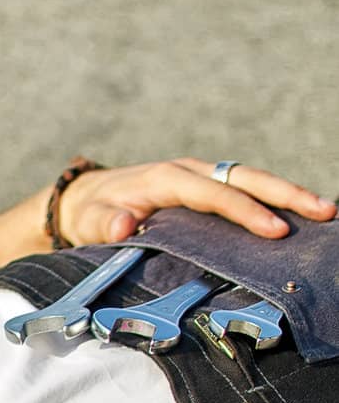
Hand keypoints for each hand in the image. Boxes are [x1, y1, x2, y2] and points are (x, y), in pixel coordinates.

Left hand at [57, 159, 336, 247]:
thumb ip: (107, 222)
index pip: (215, 195)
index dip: (245, 212)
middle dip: (286, 194)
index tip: (274, 230)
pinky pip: (245, 191)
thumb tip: (127, 222)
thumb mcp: (91, 220)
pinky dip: (272, 201)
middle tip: (323, 211)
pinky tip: (298, 218)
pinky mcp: (207, 188)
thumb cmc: (92, 212)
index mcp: (168, 178)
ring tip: (325, 213)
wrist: (87, 198)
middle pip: (246, 178)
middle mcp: (191, 172)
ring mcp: (202, 177)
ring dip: (289, 195)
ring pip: (252, 181)